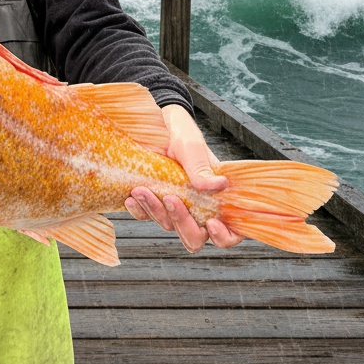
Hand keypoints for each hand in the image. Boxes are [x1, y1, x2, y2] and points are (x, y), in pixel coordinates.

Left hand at [124, 105, 242, 251]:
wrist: (156, 125)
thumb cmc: (182, 135)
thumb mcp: (192, 149)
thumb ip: (202, 170)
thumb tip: (219, 185)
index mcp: (217, 198)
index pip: (231, 230)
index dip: (225, 236)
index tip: (211, 223)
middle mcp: (198, 208)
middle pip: (196, 237)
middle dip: (182, 224)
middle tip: (170, 198)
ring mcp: (175, 207)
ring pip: (168, 226)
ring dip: (155, 210)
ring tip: (142, 189)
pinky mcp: (154, 203)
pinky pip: (146, 217)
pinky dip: (139, 210)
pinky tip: (132, 197)